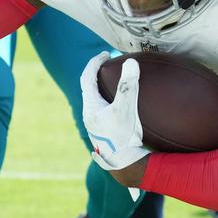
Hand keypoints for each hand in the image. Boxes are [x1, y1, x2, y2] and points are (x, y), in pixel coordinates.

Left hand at [80, 52, 148, 172]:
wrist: (124, 164)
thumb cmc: (124, 136)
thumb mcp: (127, 108)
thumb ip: (128, 85)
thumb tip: (130, 62)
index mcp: (90, 107)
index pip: (87, 77)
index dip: (95, 63)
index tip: (105, 54)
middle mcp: (89, 115)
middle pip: (88, 88)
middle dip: (96, 73)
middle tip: (107, 63)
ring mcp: (94, 125)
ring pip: (93, 99)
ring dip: (101, 86)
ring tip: (112, 79)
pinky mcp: (102, 131)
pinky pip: (100, 108)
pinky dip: (106, 98)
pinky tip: (118, 102)